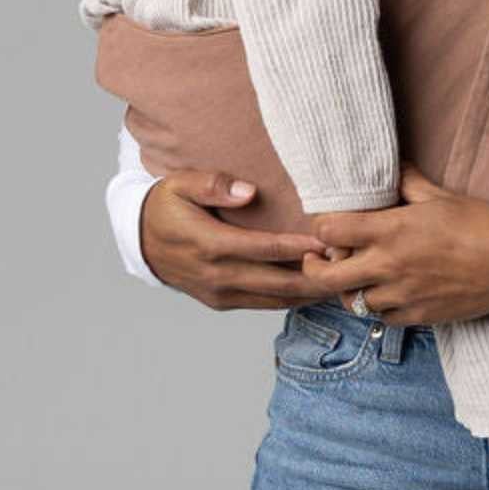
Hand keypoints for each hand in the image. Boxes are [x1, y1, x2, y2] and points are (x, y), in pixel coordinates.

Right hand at [138, 169, 335, 311]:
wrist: (139, 241)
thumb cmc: (165, 207)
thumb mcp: (179, 184)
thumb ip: (213, 185)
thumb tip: (247, 192)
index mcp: (210, 245)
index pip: (266, 249)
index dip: (301, 247)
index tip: (330, 241)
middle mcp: (218, 275)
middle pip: (280, 282)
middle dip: (317, 277)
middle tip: (349, 265)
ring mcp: (220, 293)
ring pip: (277, 299)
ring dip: (310, 292)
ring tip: (342, 280)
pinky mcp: (222, 303)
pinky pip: (265, 304)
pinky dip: (293, 299)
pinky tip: (315, 289)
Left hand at [298, 163, 488, 324]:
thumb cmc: (483, 227)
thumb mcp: (442, 197)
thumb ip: (409, 183)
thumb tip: (394, 166)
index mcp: (391, 231)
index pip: (330, 231)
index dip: (324, 228)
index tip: (330, 228)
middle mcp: (389, 265)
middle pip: (328, 276)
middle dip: (317, 268)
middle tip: (321, 260)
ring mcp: (403, 295)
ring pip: (354, 302)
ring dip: (351, 289)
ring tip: (360, 278)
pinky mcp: (419, 316)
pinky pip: (383, 318)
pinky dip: (380, 308)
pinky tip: (389, 295)